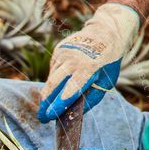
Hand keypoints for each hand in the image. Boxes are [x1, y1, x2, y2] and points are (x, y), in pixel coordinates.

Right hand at [37, 3, 139, 122]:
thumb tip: (72, 113)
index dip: (59, 104)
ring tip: (47, 106)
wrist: (106, 32)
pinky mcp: (58, 51)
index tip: (49, 116)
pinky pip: (53, 71)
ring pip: (51, 79)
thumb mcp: (106, 82)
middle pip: (53, 84)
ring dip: (48, 94)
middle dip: (45, 103)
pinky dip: (54, 81)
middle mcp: (73, 59)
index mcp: (88, 68)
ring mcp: (64, 53)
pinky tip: (60, 83)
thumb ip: (90, 98)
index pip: (70, 89)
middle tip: (41, 117)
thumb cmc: (107, 63)